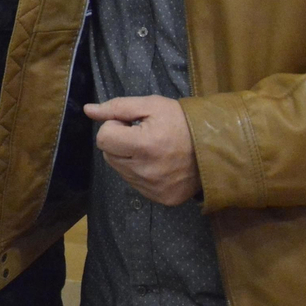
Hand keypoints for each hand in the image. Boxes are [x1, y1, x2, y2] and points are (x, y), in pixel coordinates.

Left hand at [85, 95, 201, 205]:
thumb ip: (117, 107)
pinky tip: (158, 163)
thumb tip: (88, 110)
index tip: (131, 124)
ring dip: (128, 158)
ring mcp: (153, 189)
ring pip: (120, 170)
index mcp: (144, 146)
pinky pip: (135, 184)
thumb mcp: (153, 105)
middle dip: (119, 143)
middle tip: (142, 135)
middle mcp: (146, 171)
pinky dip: (140, 172)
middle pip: (108, 155)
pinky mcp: (160, 199)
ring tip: (152, 149)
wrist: (217, 148)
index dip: (114, 126)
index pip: (103, 138)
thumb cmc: (183, 122)